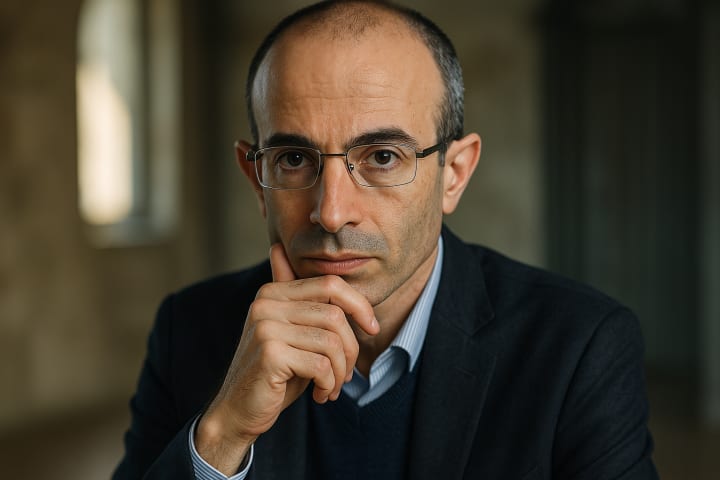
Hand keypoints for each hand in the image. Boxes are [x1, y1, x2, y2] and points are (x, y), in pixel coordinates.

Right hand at [195, 243, 378, 473]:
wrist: (237, 410)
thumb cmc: (274, 372)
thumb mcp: (290, 332)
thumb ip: (296, 298)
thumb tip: (279, 249)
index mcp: (272, 292)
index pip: (330, 284)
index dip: (359, 305)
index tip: (372, 328)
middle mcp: (266, 304)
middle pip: (335, 316)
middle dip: (351, 349)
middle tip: (347, 374)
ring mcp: (266, 327)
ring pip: (332, 343)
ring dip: (340, 372)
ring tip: (332, 387)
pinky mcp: (270, 354)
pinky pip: (321, 365)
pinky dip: (328, 384)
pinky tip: (320, 395)